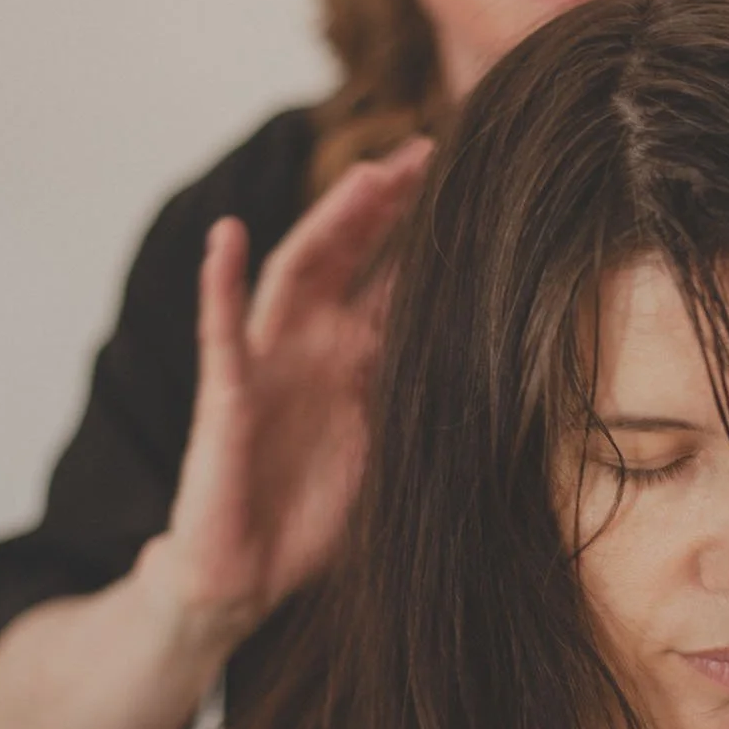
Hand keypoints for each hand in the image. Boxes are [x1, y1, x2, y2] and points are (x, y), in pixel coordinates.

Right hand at [149, 135, 433, 648]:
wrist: (247, 579)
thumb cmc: (312, 521)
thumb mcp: (391, 455)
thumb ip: (428, 410)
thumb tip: (510, 380)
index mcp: (355, 361)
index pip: (395, 280)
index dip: (426, 234)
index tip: (474, 183)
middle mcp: (312, 348)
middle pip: (351, 255)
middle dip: (385, 203)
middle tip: (429, 150)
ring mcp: (267, 364)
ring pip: (297, 274)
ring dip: (328, 223)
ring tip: (366, 175)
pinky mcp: (227, 397)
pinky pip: (220, 333)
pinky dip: (217, 282)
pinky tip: (225, 236)